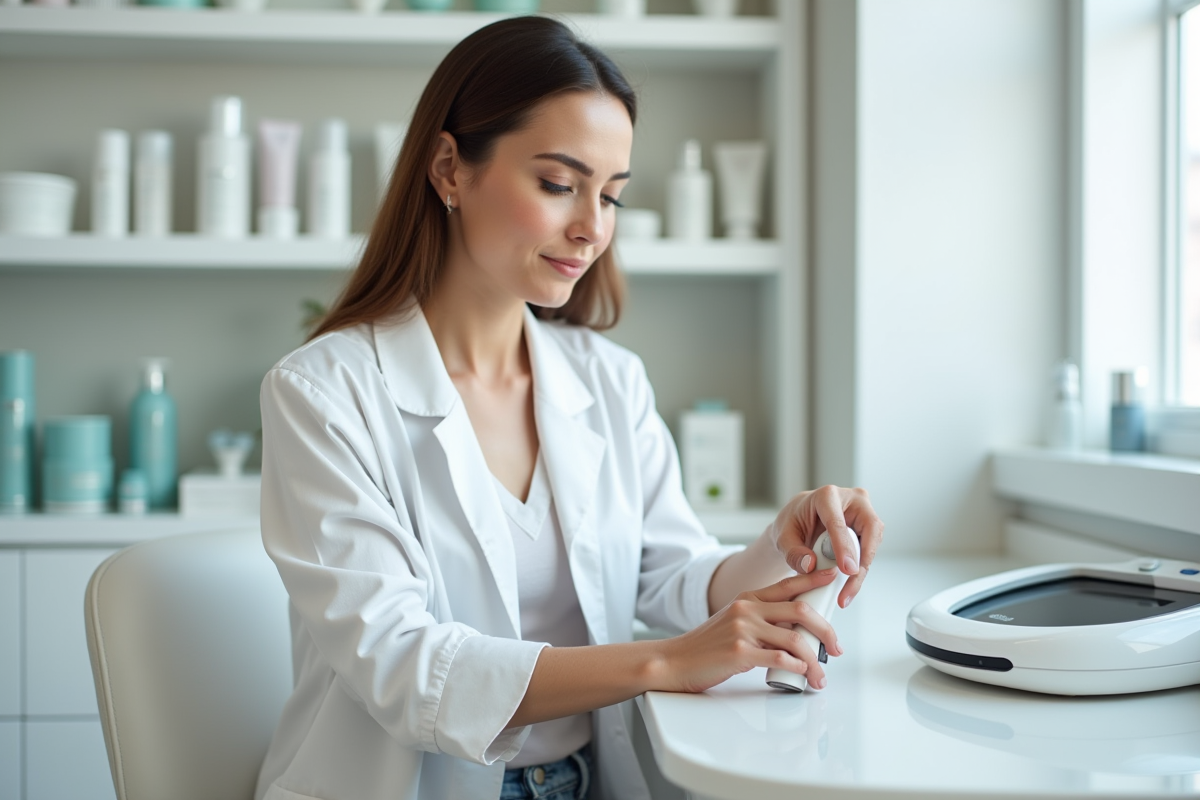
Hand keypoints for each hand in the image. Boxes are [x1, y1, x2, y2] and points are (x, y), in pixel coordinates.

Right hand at [658, 572, 843, 693]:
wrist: (674, 660)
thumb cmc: (705, 646)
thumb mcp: (732, 621)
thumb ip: (760, 620)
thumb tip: (794, 631)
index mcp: (747, 598)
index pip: (788, 584)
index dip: (814, 579)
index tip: (833, 577)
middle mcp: (747, 608)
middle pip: (800, 609)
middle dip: (826, 629)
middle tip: (835, 647)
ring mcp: (743, 629)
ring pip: (794, 638)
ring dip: (814, 660)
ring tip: (820, 675)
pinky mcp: (739, 652)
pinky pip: (779, 658)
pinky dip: (796, 667)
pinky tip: (802, 675)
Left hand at [769, 486, 883, 608]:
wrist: (800, 520)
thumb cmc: (793, 523)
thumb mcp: (783, 538)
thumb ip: (793, 552)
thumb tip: (810, 565)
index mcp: (826, 496)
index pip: (838, 523)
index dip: (844, 547)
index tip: (847, 570)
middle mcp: (851, 499)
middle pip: (868, 530)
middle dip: (861, 563)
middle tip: (849, 590)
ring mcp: (864, 511)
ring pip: (873, 543)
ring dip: (861, 570)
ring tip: (846, 593)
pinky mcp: (869, 526)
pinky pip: (870, 550)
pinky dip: (860, 569)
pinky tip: (849, 586)